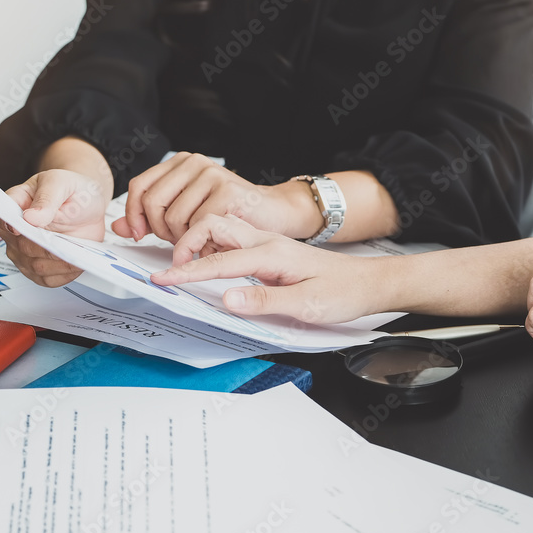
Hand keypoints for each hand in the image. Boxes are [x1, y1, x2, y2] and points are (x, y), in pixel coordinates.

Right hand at [0, 169, 108, 286]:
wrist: (87, 206)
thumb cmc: (71, 191)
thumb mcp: (61, 184)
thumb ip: (46, 198)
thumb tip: (30, 216)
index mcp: (14, 205)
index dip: (9, 225)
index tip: (21, 228)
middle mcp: (15, 231)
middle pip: (21, 246)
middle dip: (45, 246)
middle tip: (65, 241)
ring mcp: (25, 252)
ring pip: (35, 266)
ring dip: (58, 262)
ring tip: (75, 250)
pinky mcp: (40, 267)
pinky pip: (47, 279)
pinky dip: (63, 274)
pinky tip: (74, 263)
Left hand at [110, 152, 322, 244]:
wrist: (273, 213)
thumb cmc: (230, 213)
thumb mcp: (186, 213)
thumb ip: (152, 218)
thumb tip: (118, 227)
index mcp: (181, 163)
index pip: (140, 186)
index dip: (133, 214)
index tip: (138, 234)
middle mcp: (195, 163)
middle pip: (152, 201)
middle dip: (158, 230)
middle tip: (173, 243)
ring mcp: (212, 175)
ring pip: (173, 217)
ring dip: (182, 240)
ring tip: (199, 242)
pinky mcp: (228, 191)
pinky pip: (197, 225)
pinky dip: (201, 242)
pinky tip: (212, 243)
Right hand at [150, 214, 380, 322]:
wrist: (369, 283)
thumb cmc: (342, 293)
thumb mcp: (306, 304)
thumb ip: (265, 301)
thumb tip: (228, 299)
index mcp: (272, 254)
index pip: (219, 261)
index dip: (187, 271)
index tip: (163, 279)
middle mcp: (267, 242)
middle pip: (214, 227)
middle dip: (185, 243)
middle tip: (170, 270)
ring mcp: (269, 244)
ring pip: (223, 230)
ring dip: (198, 242)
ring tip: (182, 265)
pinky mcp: (272, 252)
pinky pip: (234, 240)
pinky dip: (213, 247)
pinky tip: (210, 264)